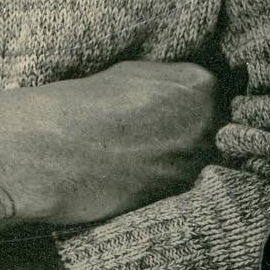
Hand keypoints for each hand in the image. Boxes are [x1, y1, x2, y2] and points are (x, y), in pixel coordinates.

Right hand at [0, 59, 219, 225]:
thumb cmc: (83, 104)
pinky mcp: (180, 196)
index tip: (168, 103)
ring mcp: (198, 163)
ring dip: (181, 155)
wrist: (53, 150)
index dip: (189, 97)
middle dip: (192, 127)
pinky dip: (167, 177)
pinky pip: (185, 182)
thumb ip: (170, 83)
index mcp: (200, 85)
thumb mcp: (132, 73)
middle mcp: (210, 126)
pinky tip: (137, 168)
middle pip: (216, 125)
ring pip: (204, 157)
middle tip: (154, 128)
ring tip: (143, 149)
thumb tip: (183, 93)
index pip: (212, 89)